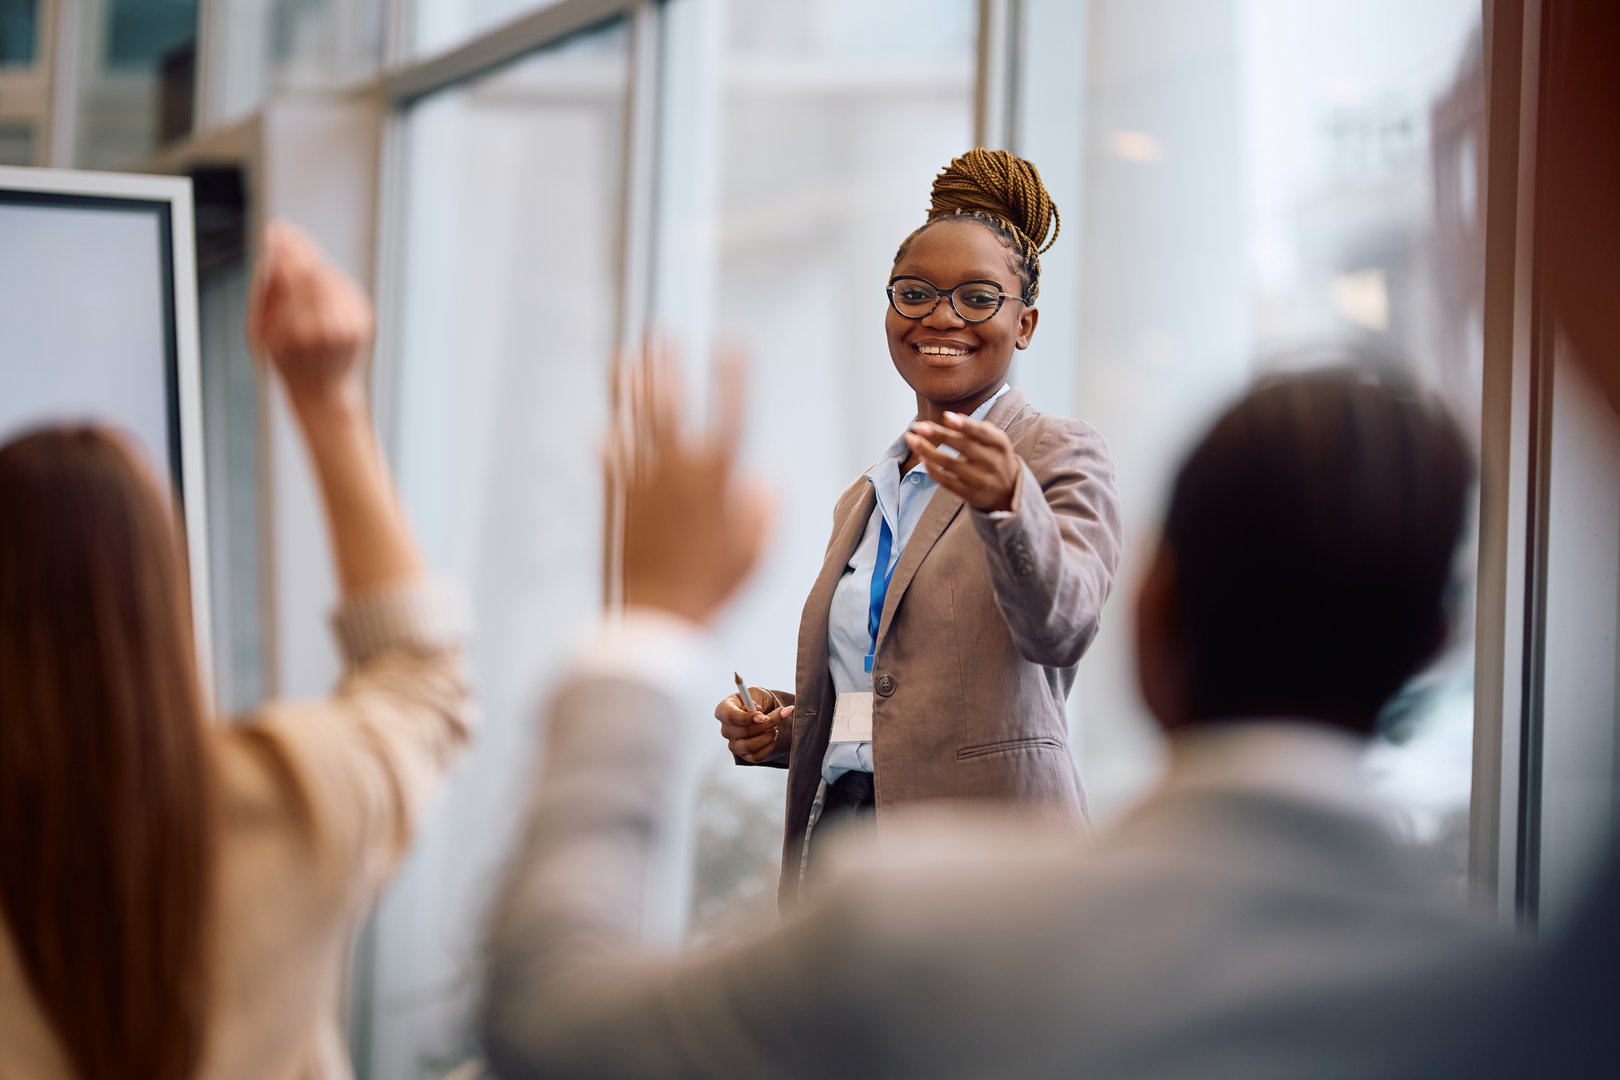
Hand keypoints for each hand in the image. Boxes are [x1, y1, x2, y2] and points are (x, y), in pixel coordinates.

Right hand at [247, 220, 373, 410]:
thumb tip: (271, 256)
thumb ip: (266, 294)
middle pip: (315, 270)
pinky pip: (345, 287)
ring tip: (297, 251)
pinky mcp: (364, 321)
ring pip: (331, 275)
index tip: (274, 232)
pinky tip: (315, 274)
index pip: (293, 276)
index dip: (284, 249)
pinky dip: (328, 276)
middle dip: (298, 247)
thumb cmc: (287, 364)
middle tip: (285, 231)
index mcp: (300, 332)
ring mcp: (351, 325)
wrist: (325, 393)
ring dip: (312, 258)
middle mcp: (329, 327)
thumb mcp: (261, 334)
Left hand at [607, 342, 773, 625]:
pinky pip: (612, 461)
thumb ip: (765, 509)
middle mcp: (678, 472)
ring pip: (636, 424)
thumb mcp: (755, 553)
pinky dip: (612, 443)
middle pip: (671, 406)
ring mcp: (643, 483)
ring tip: (626, 358)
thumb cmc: (715, 588)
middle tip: (662, 335)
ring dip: (632, 389)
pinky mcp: (618, 501)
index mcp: (718, 480)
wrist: (658, 615)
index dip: (732, 378)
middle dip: (668, 368)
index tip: (732, 345)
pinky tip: (608, 427)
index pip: (730, 415)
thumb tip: (768, 477)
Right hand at [715, 690, 793, 762]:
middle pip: (744, 731)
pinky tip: (772, 738)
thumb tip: (769, 713)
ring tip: (775, 728)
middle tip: (780, 716)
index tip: (764, 717)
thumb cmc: (754, 702)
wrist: (759, 714)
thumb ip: (759, 701)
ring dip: (767, 737)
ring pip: (749, 746)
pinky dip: (768, 748)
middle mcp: (726, 730)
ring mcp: (733, 745)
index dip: (747, 718)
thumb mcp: (756, 694)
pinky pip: (756, 757)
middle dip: (766, 724)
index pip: (731, 716)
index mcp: (723, 710)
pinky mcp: (743, 755)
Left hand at [904, 412, 1020, 511]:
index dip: (965, 425)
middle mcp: (993, 462)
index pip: (982, 433)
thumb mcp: (994, 441)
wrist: (1008, 491)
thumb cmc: (994, 457)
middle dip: (938, 435)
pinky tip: (922, 458)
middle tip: (917, 426)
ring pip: (949, 464)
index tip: (946, 417)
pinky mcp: (969, 494)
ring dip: (927, 451)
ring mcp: (981, 480)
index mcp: (1000, 444)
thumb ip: (974, 428)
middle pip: (962, 446)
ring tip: (911, 439)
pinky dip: (932, 469)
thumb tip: (950, 417)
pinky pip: (946, 481)